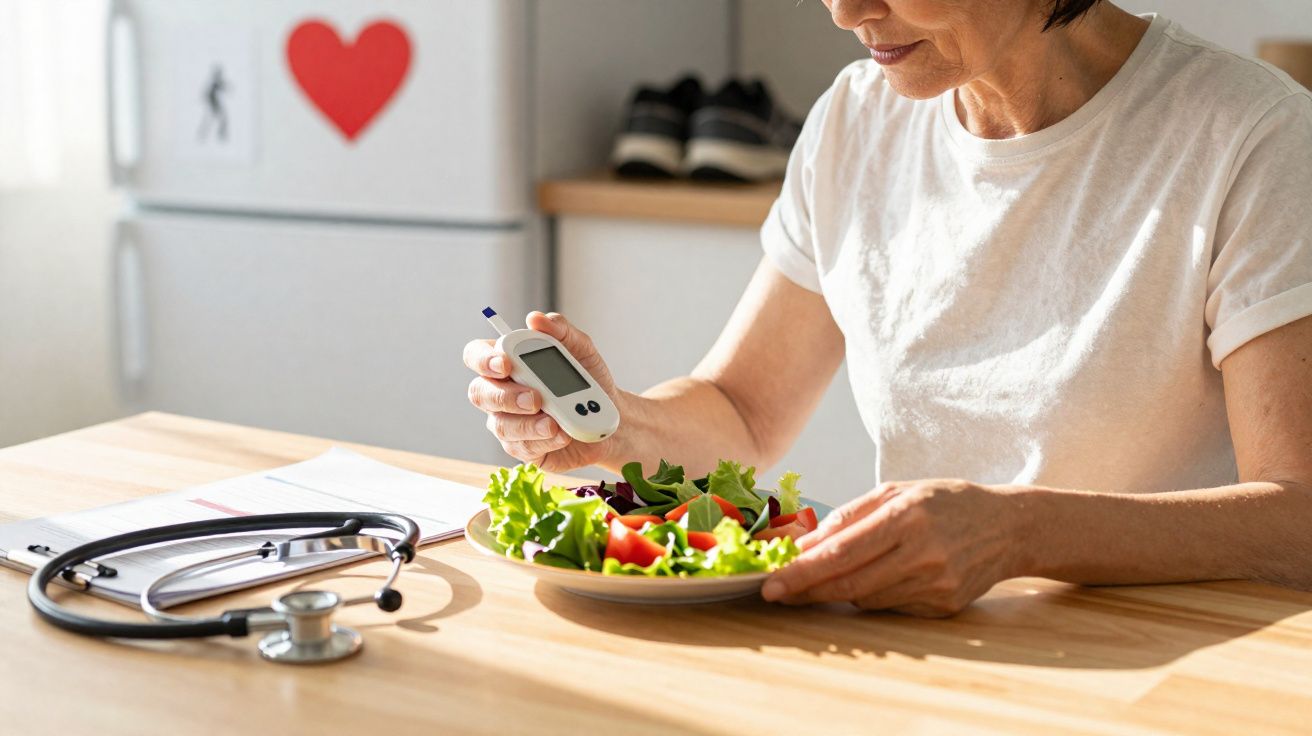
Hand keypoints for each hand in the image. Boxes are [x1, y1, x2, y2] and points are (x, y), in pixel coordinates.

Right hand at [463, 312, 622, 471]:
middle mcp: (501, 393)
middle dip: (504, 396)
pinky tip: (563, 434)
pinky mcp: (523, 448)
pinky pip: (522, 447)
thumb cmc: (589, 379)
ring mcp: (510, 423)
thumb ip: (560, 331)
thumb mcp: (582, 350)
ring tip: (555, 422)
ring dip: (527, 424)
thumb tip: (535, 319)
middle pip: (479, 393)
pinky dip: (544, 440)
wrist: (608, 417)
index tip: (507, 363)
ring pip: (500, 425)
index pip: (476, 355)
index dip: (483, 359)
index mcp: (508, 363)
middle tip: (535, 399)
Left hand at [761, 480, 1031, 616]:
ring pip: (866, 599)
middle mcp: (922, 554)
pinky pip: (891, 607)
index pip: (841, 552)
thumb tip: (805, 543)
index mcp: (906, 517)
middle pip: (849, 583)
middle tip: (774, 593)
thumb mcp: (898, 491)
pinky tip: (871, 580)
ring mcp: (935, 585)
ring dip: (837, 592)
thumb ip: (849, 516)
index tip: (771, 583)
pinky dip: (870, 596)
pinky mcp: (943, 607)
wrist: (1009, 527)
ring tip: (821, 579)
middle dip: (806, 591)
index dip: (801, 571)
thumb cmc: (947, 502)